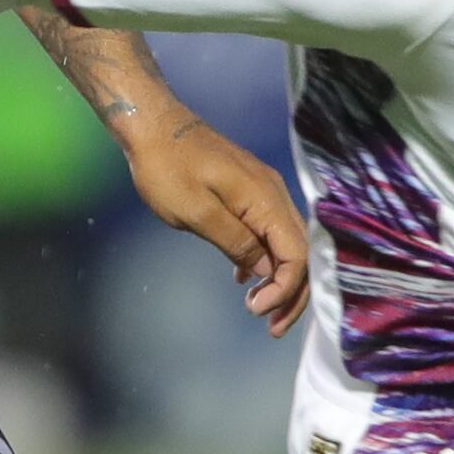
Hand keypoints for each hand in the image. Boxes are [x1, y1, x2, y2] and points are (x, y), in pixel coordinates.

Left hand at [119, 109, 309, 335]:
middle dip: (291, 294)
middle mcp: (273, 194)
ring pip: (286, 244)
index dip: (285, 289)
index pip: (297, 254)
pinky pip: (267, 232)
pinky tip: (244, 279)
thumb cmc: (166, 167)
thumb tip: (264, 271)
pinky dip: (263, 259)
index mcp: (265, 199)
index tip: (257, 311)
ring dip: (278, 280)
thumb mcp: (196, 212)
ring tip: (260, 310)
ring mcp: (262, 192)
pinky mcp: (248, 192)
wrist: (153, 125)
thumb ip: (235, 243)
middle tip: (271, 328)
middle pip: (300, 252)